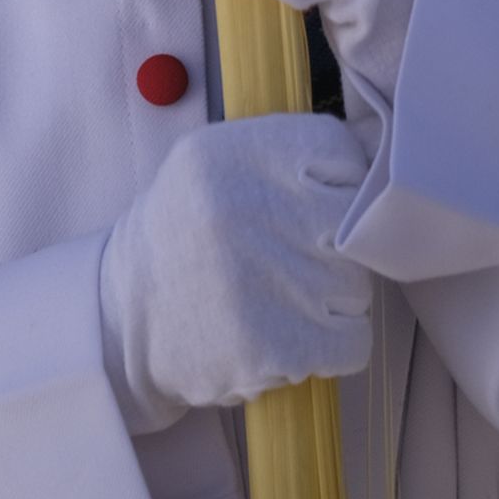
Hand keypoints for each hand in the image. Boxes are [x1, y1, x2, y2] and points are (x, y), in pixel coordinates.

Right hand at [99, 114, 372, 433]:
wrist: (126, 319)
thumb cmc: (189, 236)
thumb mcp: (214, 164)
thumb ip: (283, 156)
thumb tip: (372, 162)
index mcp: (233, 152)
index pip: (343, 153)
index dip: (342, 186)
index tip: (316, 207)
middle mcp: (246, 205)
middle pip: (357, 226)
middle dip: (336, 250)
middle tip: (295, 260)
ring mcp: (262, 277)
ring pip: (359, 287)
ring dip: (332, 300)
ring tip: (281, 298)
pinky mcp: (274, 344)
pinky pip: (354, 342)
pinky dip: (333, 347)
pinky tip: (290, 336)